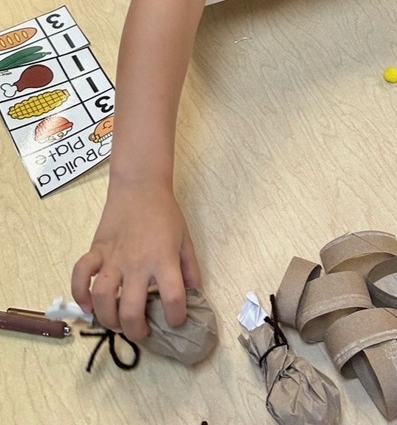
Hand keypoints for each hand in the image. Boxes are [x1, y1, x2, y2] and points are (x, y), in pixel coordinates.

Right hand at [71, 180, 200, 341]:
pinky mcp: (96, 250)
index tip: (175, 322)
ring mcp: (113, 257)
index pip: (173, 298)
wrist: (140, 186)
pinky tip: (87, 304)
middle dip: (135, 330)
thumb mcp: (185, 239)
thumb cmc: (165, 212)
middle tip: (141, 332)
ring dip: (107, 318)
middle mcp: (138, 263)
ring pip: (103, 298)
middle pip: (131, 309)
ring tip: (116, 323)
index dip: (176, 318)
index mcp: (164, 259)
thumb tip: (195, 295)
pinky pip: (80, 275)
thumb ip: (190, 269)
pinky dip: (79, 293)